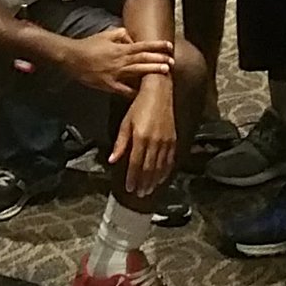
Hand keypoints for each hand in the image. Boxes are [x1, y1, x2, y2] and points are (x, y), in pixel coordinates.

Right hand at [56, 26, 172, 97]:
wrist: (72, 58)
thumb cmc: (88, 45)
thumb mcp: (105, 34)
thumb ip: (120, 34)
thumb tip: (131, 36)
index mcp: (120, 48)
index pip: (142, 46)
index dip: (157, 46)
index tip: (169, 46)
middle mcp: (120, 60)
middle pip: (143, 59)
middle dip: (159, 60)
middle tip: (172, 61)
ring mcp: (115, 74)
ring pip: (137, 72)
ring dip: (152, 71)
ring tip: (165, 71)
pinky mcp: (109, 85)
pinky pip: (125, 90)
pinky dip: (134, 92)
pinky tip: (144, 94)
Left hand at [107, 76, 176, 197]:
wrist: (159, 91)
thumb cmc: (139, 105)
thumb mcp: (125, 123)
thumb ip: (120, 143)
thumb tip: (112, 160)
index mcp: (141, 138)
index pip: (136, 164)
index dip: (132, 178)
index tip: (129, 188)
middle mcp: (155, 142)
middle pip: (149, 169)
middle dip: (144, 183)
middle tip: (140, 194)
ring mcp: (166, 141)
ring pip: (160, 167)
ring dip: (154, 180)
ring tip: (149, 190)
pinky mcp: (174, 139)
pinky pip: (170, 160)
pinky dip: (165, 171)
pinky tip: (161, 178)